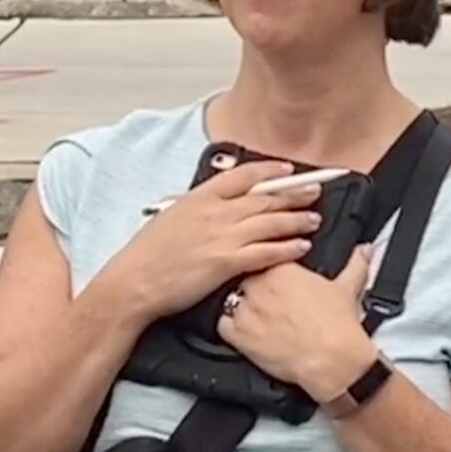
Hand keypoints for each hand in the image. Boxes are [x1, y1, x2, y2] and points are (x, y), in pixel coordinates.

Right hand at [105, 161, 327, 322]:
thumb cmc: (146, 255)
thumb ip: (197, 208)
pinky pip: (266, 251)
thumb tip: (214, 203)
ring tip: (314, 218)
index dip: (269, 171)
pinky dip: (288, 247)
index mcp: (199, 198)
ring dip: (297, 219)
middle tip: (314, 191)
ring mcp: (222, 236)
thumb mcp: (170, 218)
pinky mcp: (227, 262)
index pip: (242, 176)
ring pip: (271, 222)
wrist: (135, 281)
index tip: (287, 170)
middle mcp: (215, 212)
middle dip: (294, 193)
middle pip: (264, 197)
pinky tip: (302, 246)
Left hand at [220, 246, 379, 404]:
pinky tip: (242, 332)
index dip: (265, 267)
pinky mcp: (237, 334)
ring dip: (237, 306)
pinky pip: (221, 324)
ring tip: (254, 317)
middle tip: (264, 300)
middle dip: (250, 286)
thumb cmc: (339, 326)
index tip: (273, 278)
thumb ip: (355, 263)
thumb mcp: (349, 287)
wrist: (332, 359)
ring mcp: (246, 309)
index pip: (262, 256)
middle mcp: (259, 284)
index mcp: (282, 267)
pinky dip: (228, 328)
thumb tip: (365, 249)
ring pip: (229, 299)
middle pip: (242, 276)